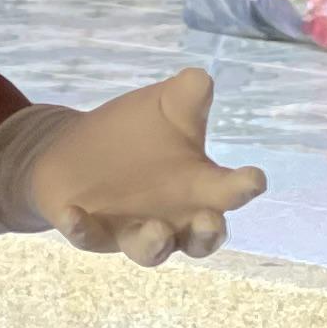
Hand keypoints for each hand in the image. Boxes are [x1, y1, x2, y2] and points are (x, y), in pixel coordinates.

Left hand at [0, 69, 268, 265]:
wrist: (76, 149)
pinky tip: (72, 213)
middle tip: (210, 220)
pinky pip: (87, 236)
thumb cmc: (136, 130)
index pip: (230, 192)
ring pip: (150, 250)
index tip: (254, 177)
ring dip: (154, 243)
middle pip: (199, 239)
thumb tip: (202, 77)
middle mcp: (174, 220)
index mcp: (201, 188)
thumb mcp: (165, 105)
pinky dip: (81, 229)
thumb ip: (188, 94)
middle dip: (207, 234)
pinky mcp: (92, 232)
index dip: (245, 186)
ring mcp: (133, 230)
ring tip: (156, 230)